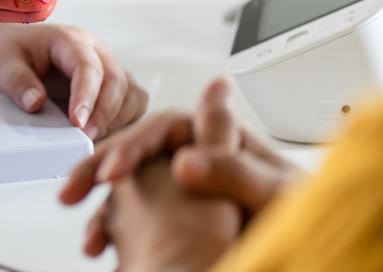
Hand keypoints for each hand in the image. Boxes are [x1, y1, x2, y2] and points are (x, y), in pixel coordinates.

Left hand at [0, 12, 147, 139]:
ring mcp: (105, 67)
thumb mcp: (1, 64)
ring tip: (94, 145)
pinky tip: (103, 142)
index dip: (86, 94)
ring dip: (117, 120)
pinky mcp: (107, 86)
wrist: (5, 42)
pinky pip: (127, 104)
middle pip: (117, 81)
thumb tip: (33, 105)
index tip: (76, 121)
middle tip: (85, 141)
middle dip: (106, 113)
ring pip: (129, 94)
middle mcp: (94, 50)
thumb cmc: (4, 48)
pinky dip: (121, 123)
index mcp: (70, 39)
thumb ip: (17, 83)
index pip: (87, 64)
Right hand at [60, 78, 301, 255]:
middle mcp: (200, 164)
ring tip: (88, 234)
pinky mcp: (177, 223)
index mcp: (225, 144)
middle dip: (100, 170)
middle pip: (137, 154)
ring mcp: (185, 194)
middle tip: (72, 190)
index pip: (166, 130)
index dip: (134, 145)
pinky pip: (134, 219)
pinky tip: (104, 246)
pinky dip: (114, 231)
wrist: (309, 252)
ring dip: (100, 206)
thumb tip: (185, 159)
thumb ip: (234, 172)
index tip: (114, 171)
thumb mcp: (276, 194)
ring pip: (130, 189)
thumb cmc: (304, 222)